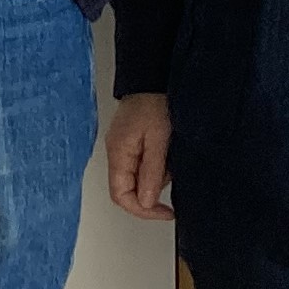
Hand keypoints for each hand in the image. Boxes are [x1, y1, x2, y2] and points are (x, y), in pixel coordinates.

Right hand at [107, 94, 175, 220]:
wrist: (153, 76)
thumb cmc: (154, 102)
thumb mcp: (159, 140)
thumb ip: (152, 172)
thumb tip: (146, 202)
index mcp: (118, 154)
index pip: (121, 196)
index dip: (143, 210)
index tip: (166, 212)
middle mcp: (116, 152)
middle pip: (130, 188)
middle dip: (154, 188)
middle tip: (171, 172)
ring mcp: (123, 147)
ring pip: (139, 177)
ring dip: (158, 174)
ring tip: (171, 152)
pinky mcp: (132, 140)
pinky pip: (143, 163)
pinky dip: (158, 163)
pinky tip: (167, 148)